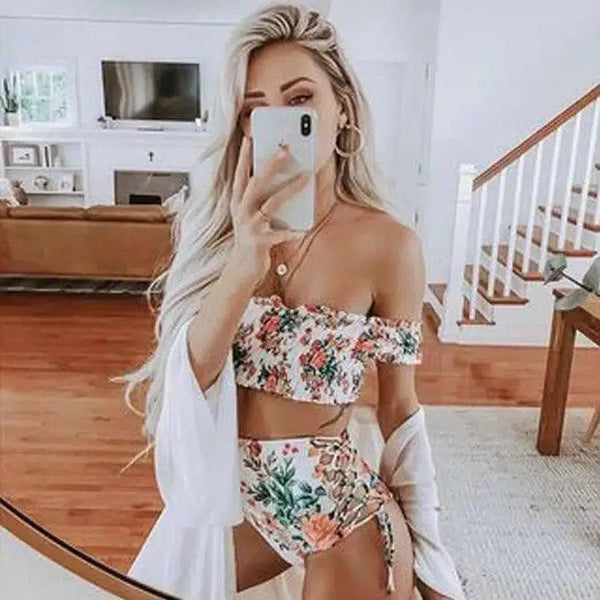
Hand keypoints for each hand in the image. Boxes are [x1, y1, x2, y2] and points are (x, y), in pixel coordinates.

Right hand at [230, 135, 307, 282]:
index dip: (244, 156)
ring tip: (306, 177)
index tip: (250, 137)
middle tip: (286, 149)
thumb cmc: (252, 237)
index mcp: (238, 202)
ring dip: (290, 188)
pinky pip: (280, 234)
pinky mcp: (260, 242)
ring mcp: (250, 226)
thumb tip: (281, 177)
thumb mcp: (251, 215)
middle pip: (256, 183)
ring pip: (272, 203)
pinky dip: (291, 231)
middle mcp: (242, 211)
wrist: (243, 268)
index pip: (240, 175)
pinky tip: (303, 229)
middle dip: (271, 165)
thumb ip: (260, 198)